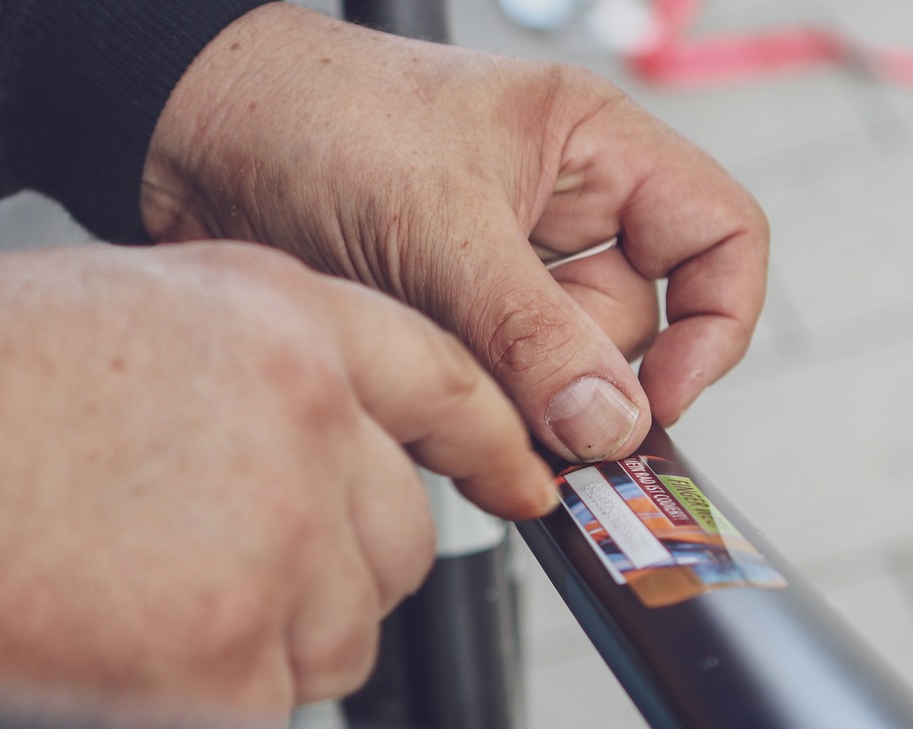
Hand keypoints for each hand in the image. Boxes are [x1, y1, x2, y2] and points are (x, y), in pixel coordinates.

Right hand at [0, 241, 555, 728]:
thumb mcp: (149, 315)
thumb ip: (271, 378)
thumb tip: (343, 452)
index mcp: (285, 327)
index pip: (444, 384)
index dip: (490, 441)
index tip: (524, 478)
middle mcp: (305, 431)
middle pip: (402, 540)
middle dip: (339, 564)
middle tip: (241, 558)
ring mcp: (279, 556)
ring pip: (349, 634)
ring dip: (280, 634)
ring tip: (161, 594)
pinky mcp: (234, 671)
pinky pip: (274, 704)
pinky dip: (217, 694)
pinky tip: (135, 642)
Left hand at [142, 2, 768, 460]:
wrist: (195, 141)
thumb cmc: (317, 121)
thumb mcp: (441, 224)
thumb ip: (532, 333)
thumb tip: (610, 424)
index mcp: (595, 153)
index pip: (717, 239)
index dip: (711, 327)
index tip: (655, 404)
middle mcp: (561, 220)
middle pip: (627, 333)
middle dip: (577, 384)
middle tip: (522, 417)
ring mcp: (503, 281)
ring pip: (554, 379)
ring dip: (511, 407)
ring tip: (445, 382)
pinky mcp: (452, 327)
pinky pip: (494, 396)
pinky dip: (471, 418)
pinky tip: (427, 402)